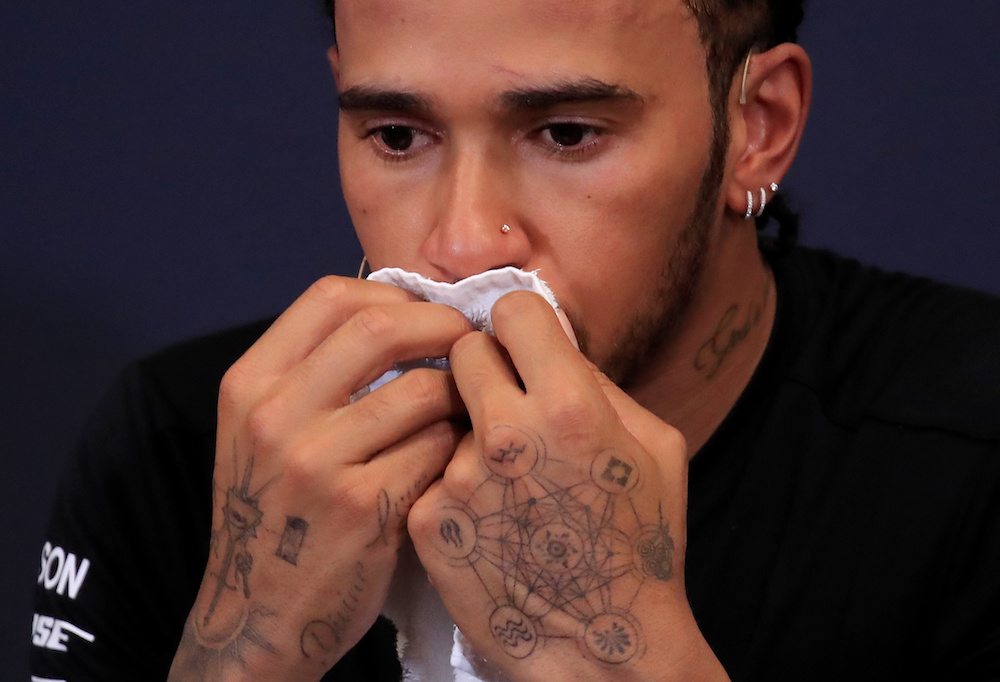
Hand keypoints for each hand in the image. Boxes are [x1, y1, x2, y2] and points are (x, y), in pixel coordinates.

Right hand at [169, 276, 472, 680]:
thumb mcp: (260, 432)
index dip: (393, 293)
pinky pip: (437, 446)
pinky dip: (455, 445)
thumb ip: (313, 374)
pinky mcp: (363, 506)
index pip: (331, 295)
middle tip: (466, 342)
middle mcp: (275, 415)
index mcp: (249, 384)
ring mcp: (317, 462)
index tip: (423, 313)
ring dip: (458, 393)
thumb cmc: (275, 514)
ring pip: (423, 389)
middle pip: (380, 325)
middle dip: (440, 325)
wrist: (257, 615)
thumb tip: (399, 314)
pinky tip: (450, 459)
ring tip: (462, 407)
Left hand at [408, 291, 727, 680]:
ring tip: (505, 478)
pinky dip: (453, 482)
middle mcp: (506, 434)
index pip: (511, 310)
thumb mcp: (655, 447)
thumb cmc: (641, 545)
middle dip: (486, 367)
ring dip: (470, 430)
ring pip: (446, 412)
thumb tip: (551, 344)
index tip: (522, 345)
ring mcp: (459, 478)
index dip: (520, 325)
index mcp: (568, 406)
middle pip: (465, 351)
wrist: (602, 647)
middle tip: (505, 402)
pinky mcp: (429, 519)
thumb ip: (600, 382)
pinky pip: (432, 469)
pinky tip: (485, 514)